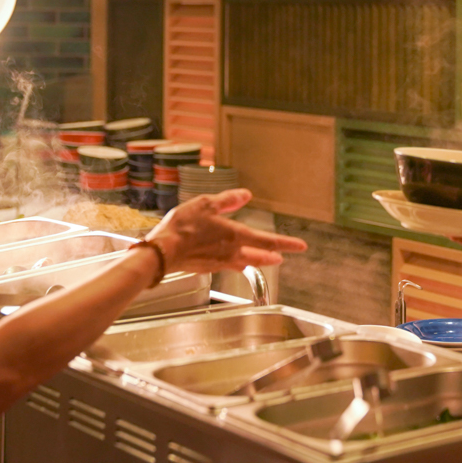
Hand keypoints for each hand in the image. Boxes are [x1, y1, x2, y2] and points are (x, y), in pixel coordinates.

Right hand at [145, 188, 306, 272]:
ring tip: (262, 259)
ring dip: (256, 260)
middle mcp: (231, 252)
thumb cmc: (182, 228)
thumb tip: (245, 195)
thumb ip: (227, 201)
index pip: (268, 241)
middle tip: (282, 258)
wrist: (161, 254)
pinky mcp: (206, 268)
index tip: (301, 247)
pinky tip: (233, 260)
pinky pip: (227, 265)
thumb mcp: (206, 205)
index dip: (287, 243)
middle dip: (272, 256)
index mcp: (235, 236)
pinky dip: (235, 262)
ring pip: (244, 262)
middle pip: (259, 257)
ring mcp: (219, 263)